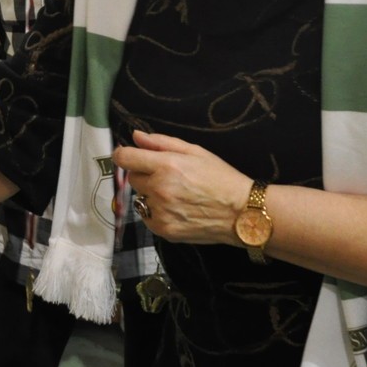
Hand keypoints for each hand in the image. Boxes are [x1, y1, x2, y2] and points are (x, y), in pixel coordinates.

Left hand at [111, 130, 248, 245]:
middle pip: (132, 178)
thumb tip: (135, 136)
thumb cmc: (221, 177)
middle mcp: (158, 189)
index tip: (132, 156)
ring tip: (175, 195)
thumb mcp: (195, 152)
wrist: (242, 213)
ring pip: (140, 198)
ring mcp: (159, 212)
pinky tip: (177, 209)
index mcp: (166, 166)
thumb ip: (161, 143)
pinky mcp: (163, 230)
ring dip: (150, 194)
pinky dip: (156, 212)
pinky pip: (147, 216)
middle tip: (168, 176)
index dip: (125, 154)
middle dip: (145, 175)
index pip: (124, 158)